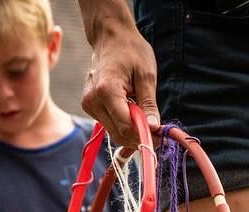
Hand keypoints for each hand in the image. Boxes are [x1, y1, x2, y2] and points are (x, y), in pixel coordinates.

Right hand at [80, 10, 159, 148]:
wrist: (110, 37)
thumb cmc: (130, 50)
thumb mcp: (146, 75)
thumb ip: (149, 104)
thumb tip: (153, 128)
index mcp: (106, 91)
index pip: (125, 126)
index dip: (144, 136)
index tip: (160, 137)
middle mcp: (92, 100)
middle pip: (118, 133)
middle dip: (138, 137)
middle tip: (157, 133)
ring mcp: (88, 104)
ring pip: (113, 131)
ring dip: (131, 131)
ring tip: (145, 118)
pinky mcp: (89, 106)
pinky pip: (108, 123)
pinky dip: (122, 124)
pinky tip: (133, 112)